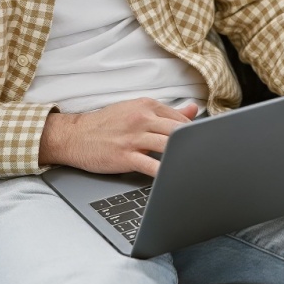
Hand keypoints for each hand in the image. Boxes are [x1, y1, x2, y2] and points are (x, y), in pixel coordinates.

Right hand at [41, 98, 198, 176]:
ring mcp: (133, 137)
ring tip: (198, 168)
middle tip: (208, 157)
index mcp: (146, 106)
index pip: (181, 119)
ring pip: (168, 146)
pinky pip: (151, 165)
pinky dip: (165, 172)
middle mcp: (141, 118)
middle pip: (179, 131)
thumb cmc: (106, 124)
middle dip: (195, 145)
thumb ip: (166, 112)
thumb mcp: (135, 110)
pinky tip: (175, 177)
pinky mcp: (125, 155)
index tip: (205, 144)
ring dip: (184, 157)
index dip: (195, 134)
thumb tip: (193, 110)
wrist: (74, 136)